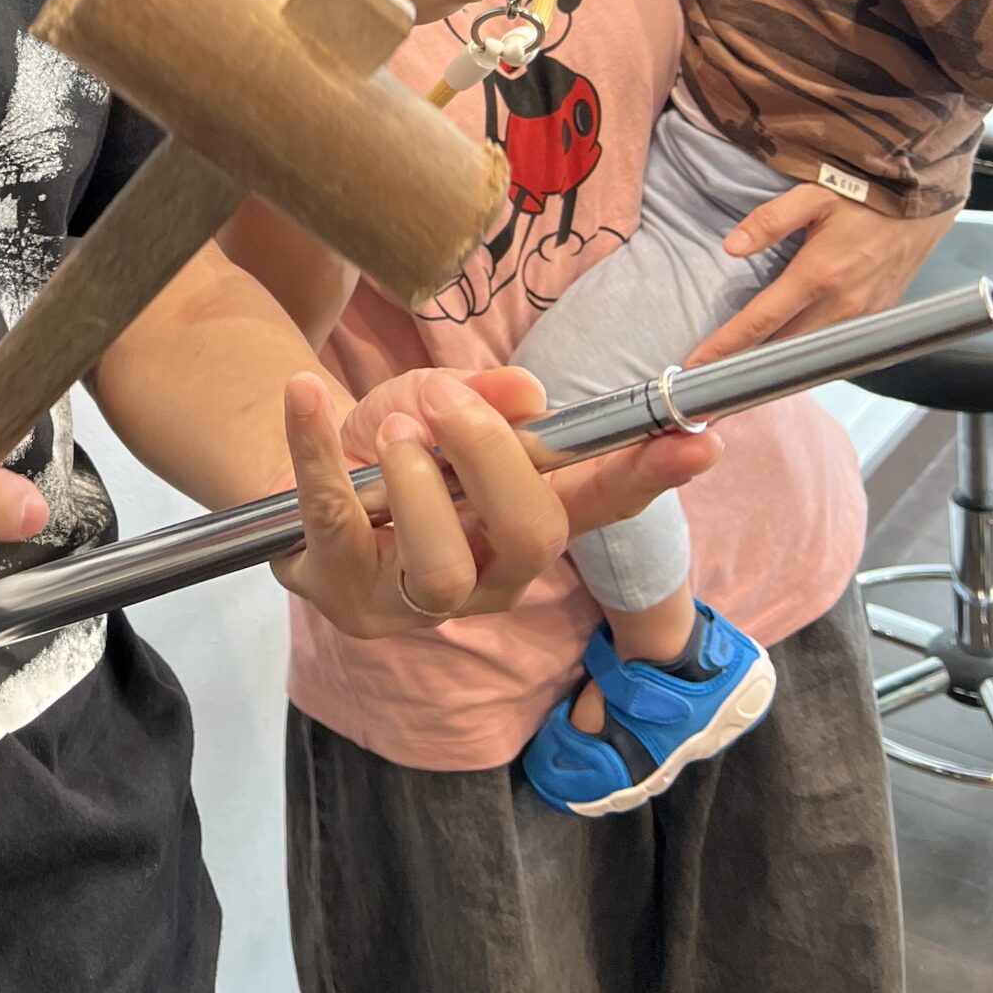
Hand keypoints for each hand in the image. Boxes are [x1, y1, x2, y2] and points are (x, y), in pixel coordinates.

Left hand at [269, 364, 718, 635]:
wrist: (295, 469)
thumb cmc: (390, 445)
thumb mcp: (434, 402)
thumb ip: (481, 397)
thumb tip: (527, 396)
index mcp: (521, 526)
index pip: (596, 506)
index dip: (645, 477)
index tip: (698, 440)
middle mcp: (483, 577)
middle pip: (531, 542)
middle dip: (496, 460)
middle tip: (450, 403)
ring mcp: (409, 599)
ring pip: (444, 567)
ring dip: (419, 482)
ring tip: (389, 429)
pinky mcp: (336, 589)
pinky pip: (331, 520)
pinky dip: (313, 447)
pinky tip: (306, 393)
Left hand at [687, 185, 954, 363]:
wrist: (923, 204)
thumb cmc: (866, 196)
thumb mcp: (813, 194)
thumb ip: (770, 219)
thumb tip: (731, 247)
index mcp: (819, 273)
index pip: (761, 321)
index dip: (726, 346)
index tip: (695, 366)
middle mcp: (842, 305)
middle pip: (783, 351)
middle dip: (744, 370)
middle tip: (708, 387)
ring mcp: (863, 318)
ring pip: (810, 356)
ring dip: (775, 369)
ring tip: (739, 380)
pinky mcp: (876, 321)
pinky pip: (834, 350)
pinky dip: (807, 358)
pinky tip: (785, 360)